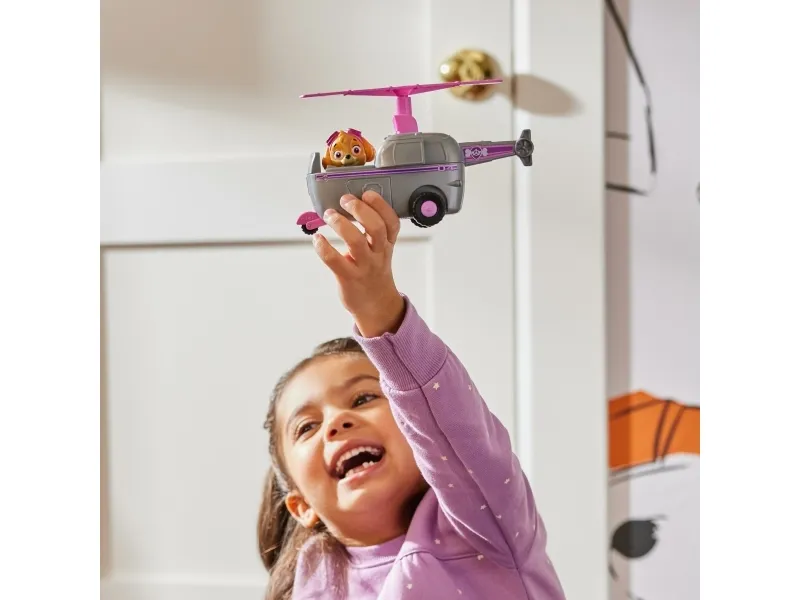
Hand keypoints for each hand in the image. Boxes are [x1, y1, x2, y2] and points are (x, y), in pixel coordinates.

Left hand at [312, 191, 404, 337]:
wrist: (375, 304)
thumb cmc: (373, 271)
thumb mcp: (380, 250)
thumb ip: (371, 230)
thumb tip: (348, 203)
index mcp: (387, 244)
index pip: (391, 222)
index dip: (381, 206)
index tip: (367, 194)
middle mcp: (378, 253)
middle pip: (376, 228)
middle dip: (360, 210)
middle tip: (345, 200)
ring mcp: (363, 266)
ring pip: (356, 242)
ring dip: (340, 224)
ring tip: (329, 215)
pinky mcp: (348, 277)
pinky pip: (334, 260)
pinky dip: (323, 247)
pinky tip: (318, 238)